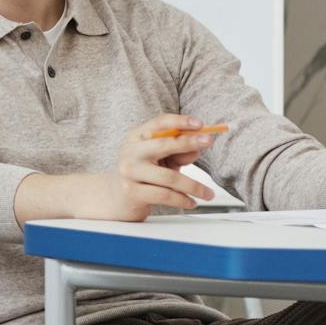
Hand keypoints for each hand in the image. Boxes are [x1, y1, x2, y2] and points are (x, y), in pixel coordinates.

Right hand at [85, 114, 218, 221]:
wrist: (116, 197)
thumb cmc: (144, 174)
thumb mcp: (162, 159)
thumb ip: (179, 153)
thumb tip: (197, 148)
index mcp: (137, 137)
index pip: (159, 123)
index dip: (180, 121)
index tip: (200, 124)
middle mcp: (130, 151)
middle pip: (163, 144)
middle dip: (188, 142)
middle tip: (209, 142)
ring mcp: (129, 171)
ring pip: (169, 177)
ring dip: (193, 186)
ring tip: (208, 194)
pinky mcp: (131, 191)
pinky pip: (164, 195)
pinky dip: (182, 199)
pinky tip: (191, 202)